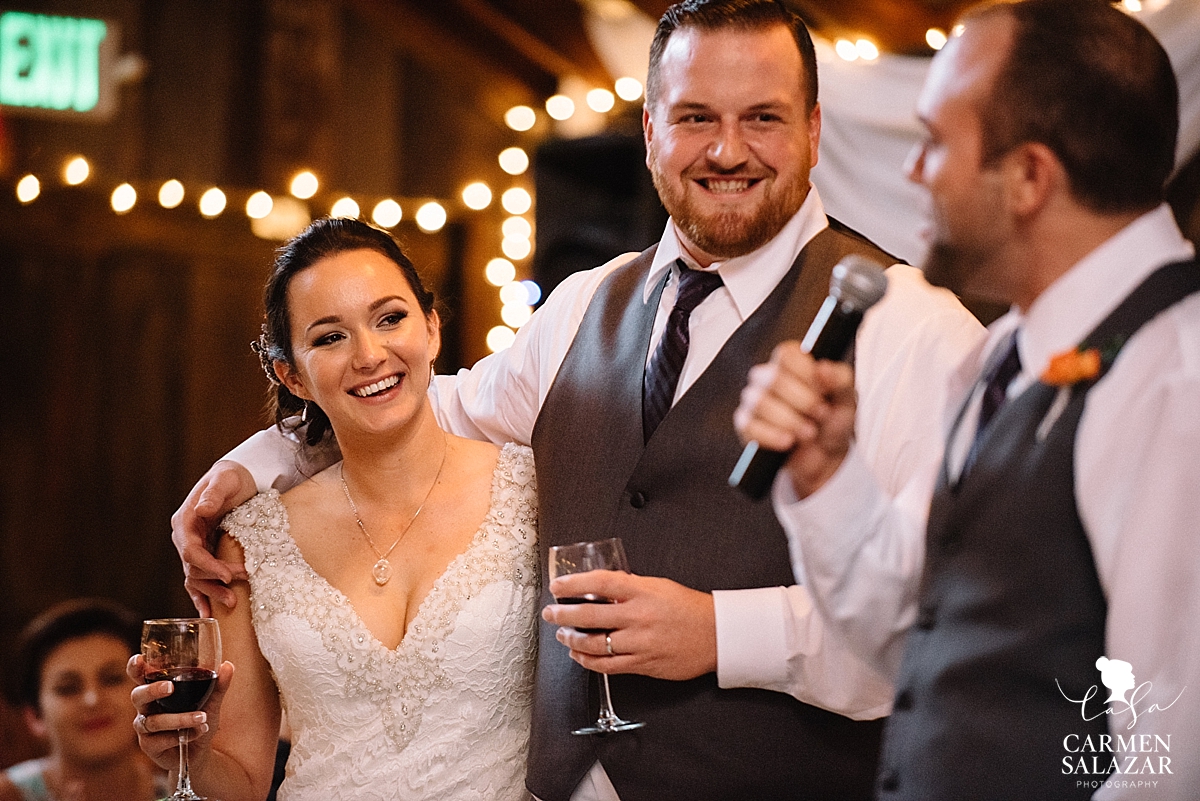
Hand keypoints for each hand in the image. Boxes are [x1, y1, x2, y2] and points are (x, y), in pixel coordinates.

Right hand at [128, 654, 234, 770]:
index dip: (135, 667)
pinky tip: (198, 732)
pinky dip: (182, 735)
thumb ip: (218, 685)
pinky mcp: (149, 746)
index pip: (140, 676)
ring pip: (153, 721)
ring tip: (201, 717)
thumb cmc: (199, 719)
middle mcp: (147, 707)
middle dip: (152, 690)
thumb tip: (228, 665)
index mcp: (157, 690)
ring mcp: (145, 727)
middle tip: (170, 687)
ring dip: (178, 719)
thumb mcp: (212, 701)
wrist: (201, 751)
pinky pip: (160, 740)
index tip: (140, 659)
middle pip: (138, 695)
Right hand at [171, 460, 255, 614]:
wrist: (236, 477)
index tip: (229, 574)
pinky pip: (197, 578)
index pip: (190, 551)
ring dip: (211, 592)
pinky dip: (201, 594)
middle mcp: (184, 536)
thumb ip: (213, 494)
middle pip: (193, 568)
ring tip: (231, 604)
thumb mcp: (224, 481)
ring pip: (195, 577)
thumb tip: (202, 510)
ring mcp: (191, 545)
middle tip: (240, 587)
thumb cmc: (230, 477)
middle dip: (215, 581)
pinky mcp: (202, 552)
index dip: (208, 566)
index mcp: (185, 521)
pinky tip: (208, 611)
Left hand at [542, 571, 715, 680]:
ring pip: (594, 644)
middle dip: (563, 614)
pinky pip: (608, 666)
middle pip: (590, 615)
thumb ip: (630, 586)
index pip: (600, 583)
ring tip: (561, 635)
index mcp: (642, 592)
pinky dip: (588, 661)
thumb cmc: (689, 608)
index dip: (574, 584)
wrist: (716, 635)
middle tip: (550, 612)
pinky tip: (579, 656)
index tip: (557, 586)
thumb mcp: (659, 586)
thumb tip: (603, 586)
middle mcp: (638, 617)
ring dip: (572, 640)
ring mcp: (639, 643)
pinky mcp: (642, 664)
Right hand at [734, 341, 856, 498]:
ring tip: (809, 433)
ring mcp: (754, 402)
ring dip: (790, 421)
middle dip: (803, 401)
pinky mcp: (746, 426)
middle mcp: (767, 378)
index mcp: (791, 364)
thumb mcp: (847, 399)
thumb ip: (840, 379)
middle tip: (821, 415)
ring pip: (761, 403)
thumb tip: (822, 368)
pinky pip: (750, 426)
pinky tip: (788, 442)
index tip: (823, 391)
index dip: (805, 372)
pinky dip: (772, 436)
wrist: (826, 456)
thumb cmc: (833, 421)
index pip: (785, 354)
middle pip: (773, 378)